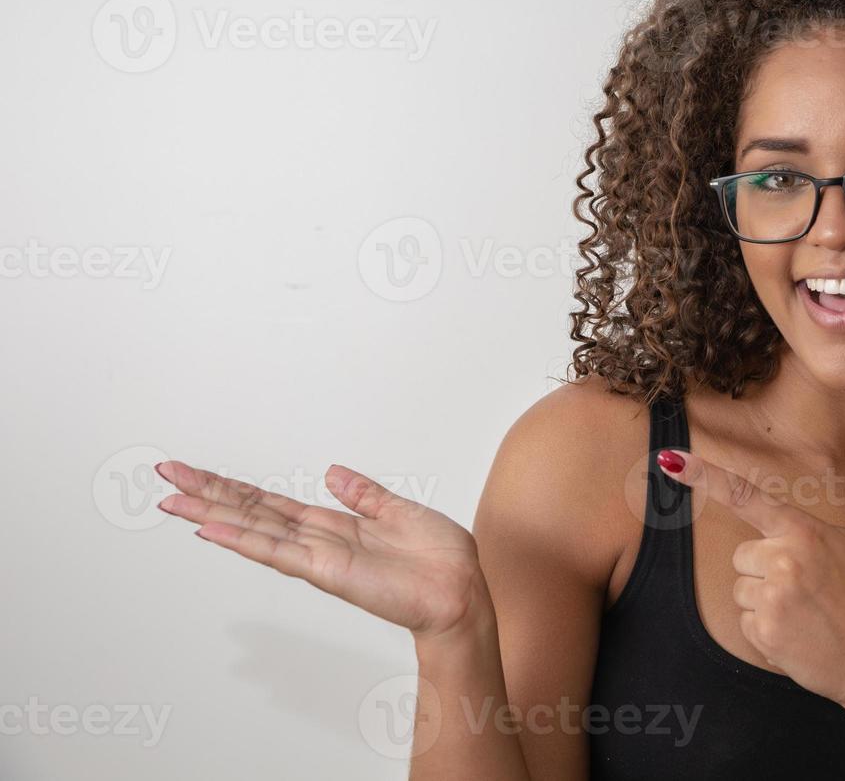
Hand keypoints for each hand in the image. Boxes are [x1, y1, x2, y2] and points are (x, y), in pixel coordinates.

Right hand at [154, 461, 491, 643]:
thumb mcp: (400, 510)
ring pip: (253, 530)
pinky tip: (210, 529)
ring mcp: (316, 557)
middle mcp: (316, 540)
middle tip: (165, 473)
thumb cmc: (438, 558)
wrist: (461, 591)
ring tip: (171, 498)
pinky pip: (278, 552)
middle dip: (207, 493)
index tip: (196, 471)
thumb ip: (364, 494)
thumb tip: (332, 472)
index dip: (232, 487)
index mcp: (333, 524)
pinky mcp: (326, 570)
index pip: (270, 503)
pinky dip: (243, 540)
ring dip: (211, 513)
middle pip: (250, 512)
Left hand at [655, 447, 844, 717]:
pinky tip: (799, 638)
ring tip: (806, 617)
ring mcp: (773, 596)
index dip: (706, 476)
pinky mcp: (764, 632)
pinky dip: (766, 633)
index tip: (671, 460)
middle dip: (763, 572)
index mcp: (807, 532)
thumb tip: (775, 531)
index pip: (749, 497)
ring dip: (764, 605)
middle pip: (743, 557)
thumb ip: (808, 535)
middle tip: (805, 593)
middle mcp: (786, 558)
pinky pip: (745, 623)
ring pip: (741, 591)